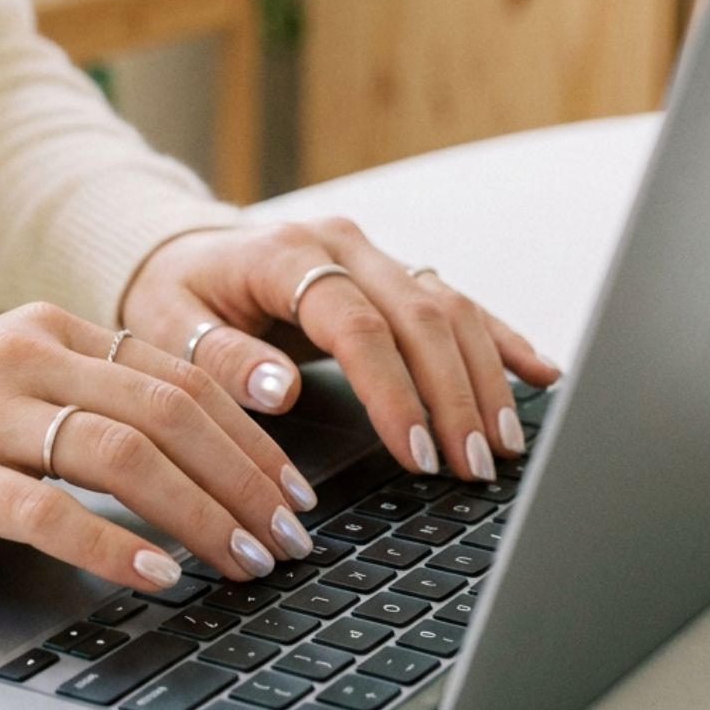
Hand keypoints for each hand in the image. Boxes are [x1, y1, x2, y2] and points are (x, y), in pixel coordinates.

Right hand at [0, 302, 318, 589]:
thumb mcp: (15, 378)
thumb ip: (95, 393)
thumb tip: (203, 449)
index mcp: (55, 328)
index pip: (181, 373)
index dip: (250, 435)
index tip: (292, 491)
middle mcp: (27, 355)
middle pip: (168, 411)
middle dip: (243, 479)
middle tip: (286, 538)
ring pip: (122, 454)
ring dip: (198, 513)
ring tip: (241, 562)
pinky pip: (46, 510)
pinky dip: (111, 545)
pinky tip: (156, 576)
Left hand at [121, 221, 561, 485]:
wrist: (182, 252)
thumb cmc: (175, 296)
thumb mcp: (170, 328)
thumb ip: (223, 359)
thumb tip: (282, 390)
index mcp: (286, 253)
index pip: (360, 325)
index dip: (395, 392)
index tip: (417, 454)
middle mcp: (341, 244)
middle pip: (421, 316)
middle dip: (455, 395)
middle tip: (474, 466)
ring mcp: (372, 253)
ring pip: (450, 307)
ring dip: (486, 377)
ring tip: (504, 445)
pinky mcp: (392, 270)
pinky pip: (458, 300)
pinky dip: (500, 339)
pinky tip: (539, 373)